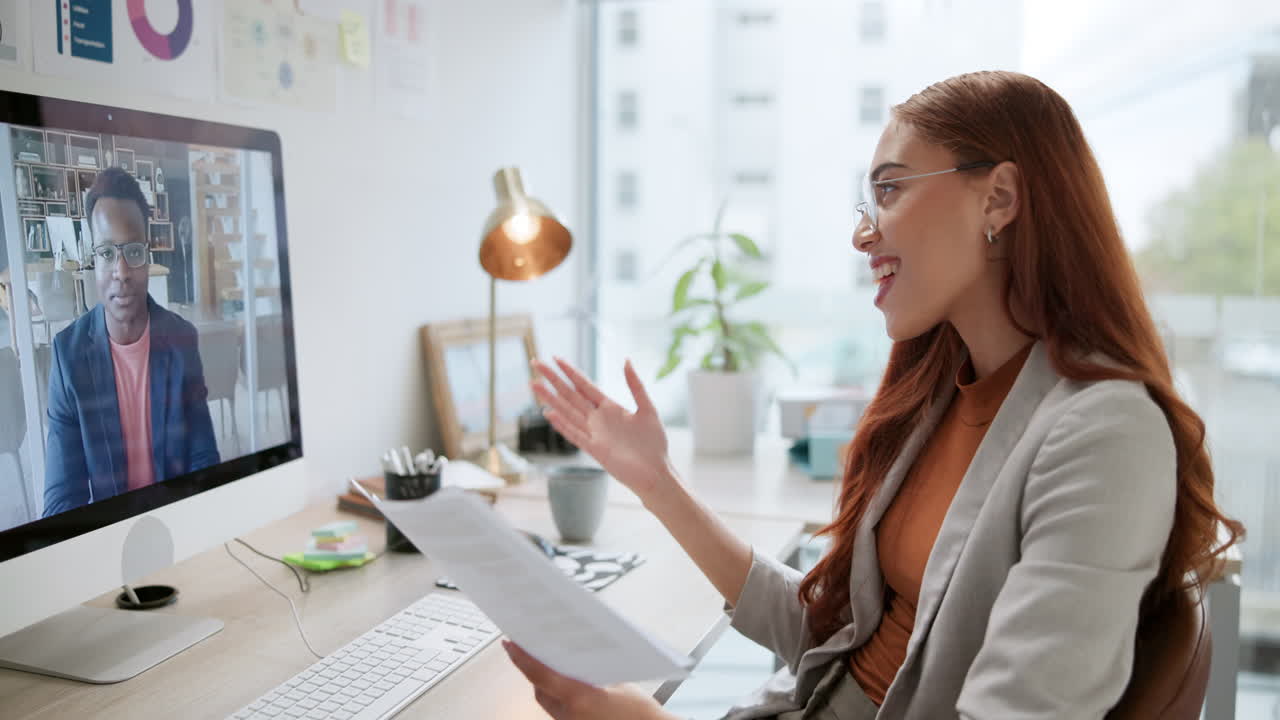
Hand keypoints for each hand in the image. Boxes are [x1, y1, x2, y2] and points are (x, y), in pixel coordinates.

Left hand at [503, 640, 674, 719]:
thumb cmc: (640, 713)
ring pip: (547, 700)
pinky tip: (567, 682)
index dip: (522, 657)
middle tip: (527, 646)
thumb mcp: (619, 682)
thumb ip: (592, 670)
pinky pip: (557, 709)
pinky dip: (557, 694)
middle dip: (533, 667)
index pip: (540, 674)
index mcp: (579, 699)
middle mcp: (569, 716)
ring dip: (544, 682)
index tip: (509, 643)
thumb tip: (574, 655)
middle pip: (539, 687)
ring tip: (546, 661)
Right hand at [532, 357, 672, 500]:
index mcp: (611, 408)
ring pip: (567, 412)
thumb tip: (626, 360)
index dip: (570, 372)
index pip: (585, 385)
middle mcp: (598, 419)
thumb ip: (636, 386)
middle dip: (553, 379)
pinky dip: (561, 424)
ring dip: (551, 398)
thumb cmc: (654, 443)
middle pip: (571, 395)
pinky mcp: (594, 449)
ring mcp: (594, 434)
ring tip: (534, 385)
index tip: (556, 358)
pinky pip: (574, 434)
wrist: (656, 472)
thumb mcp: (648, 409)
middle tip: (536, 363)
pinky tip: (549, 413)